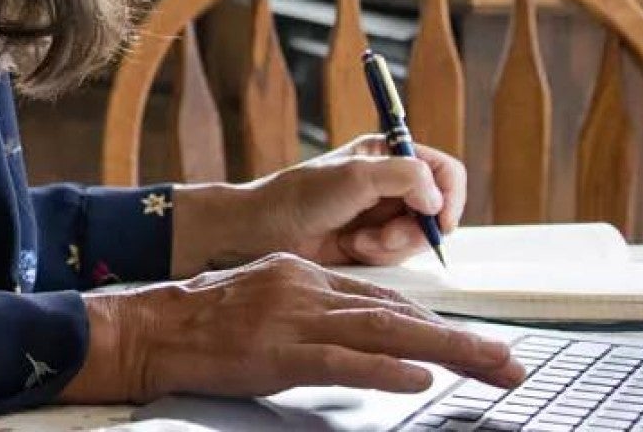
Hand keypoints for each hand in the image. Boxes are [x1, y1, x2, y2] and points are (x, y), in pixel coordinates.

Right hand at [59, 253, 524, 402]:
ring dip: (447, 352)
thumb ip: (309, 311)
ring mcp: (291, 320)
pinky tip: (419, 379)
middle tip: (509, 362)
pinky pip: (341, 362)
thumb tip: (363, 338)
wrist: (146, 328)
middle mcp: (304, 289)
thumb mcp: (260, 300)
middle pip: (397, 315)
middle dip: (460, 340)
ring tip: (493, 368)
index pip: (382, 300)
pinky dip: (385, 370)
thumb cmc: (198, 323)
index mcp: (301, 275)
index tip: (473, 345)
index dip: (434, 324)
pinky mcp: (276, 352)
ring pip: (384, 334)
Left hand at [171, 135, 465, 273]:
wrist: (261, 232)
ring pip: (418, 238)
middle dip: (412, 230)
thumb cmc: (299, 197)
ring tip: (357, 241)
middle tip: (382, 237)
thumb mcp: (355, 177)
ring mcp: (381, 214)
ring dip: (391, 245)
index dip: (450, 197)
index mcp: (387, 155)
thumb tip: (437, 201)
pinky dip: (378, 255)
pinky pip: (397, 256)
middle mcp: (389, 183)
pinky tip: (351, 248)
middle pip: (437, 211)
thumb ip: (405, 177)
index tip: (438, 220)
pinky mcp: (372, 242)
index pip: (445, 171)